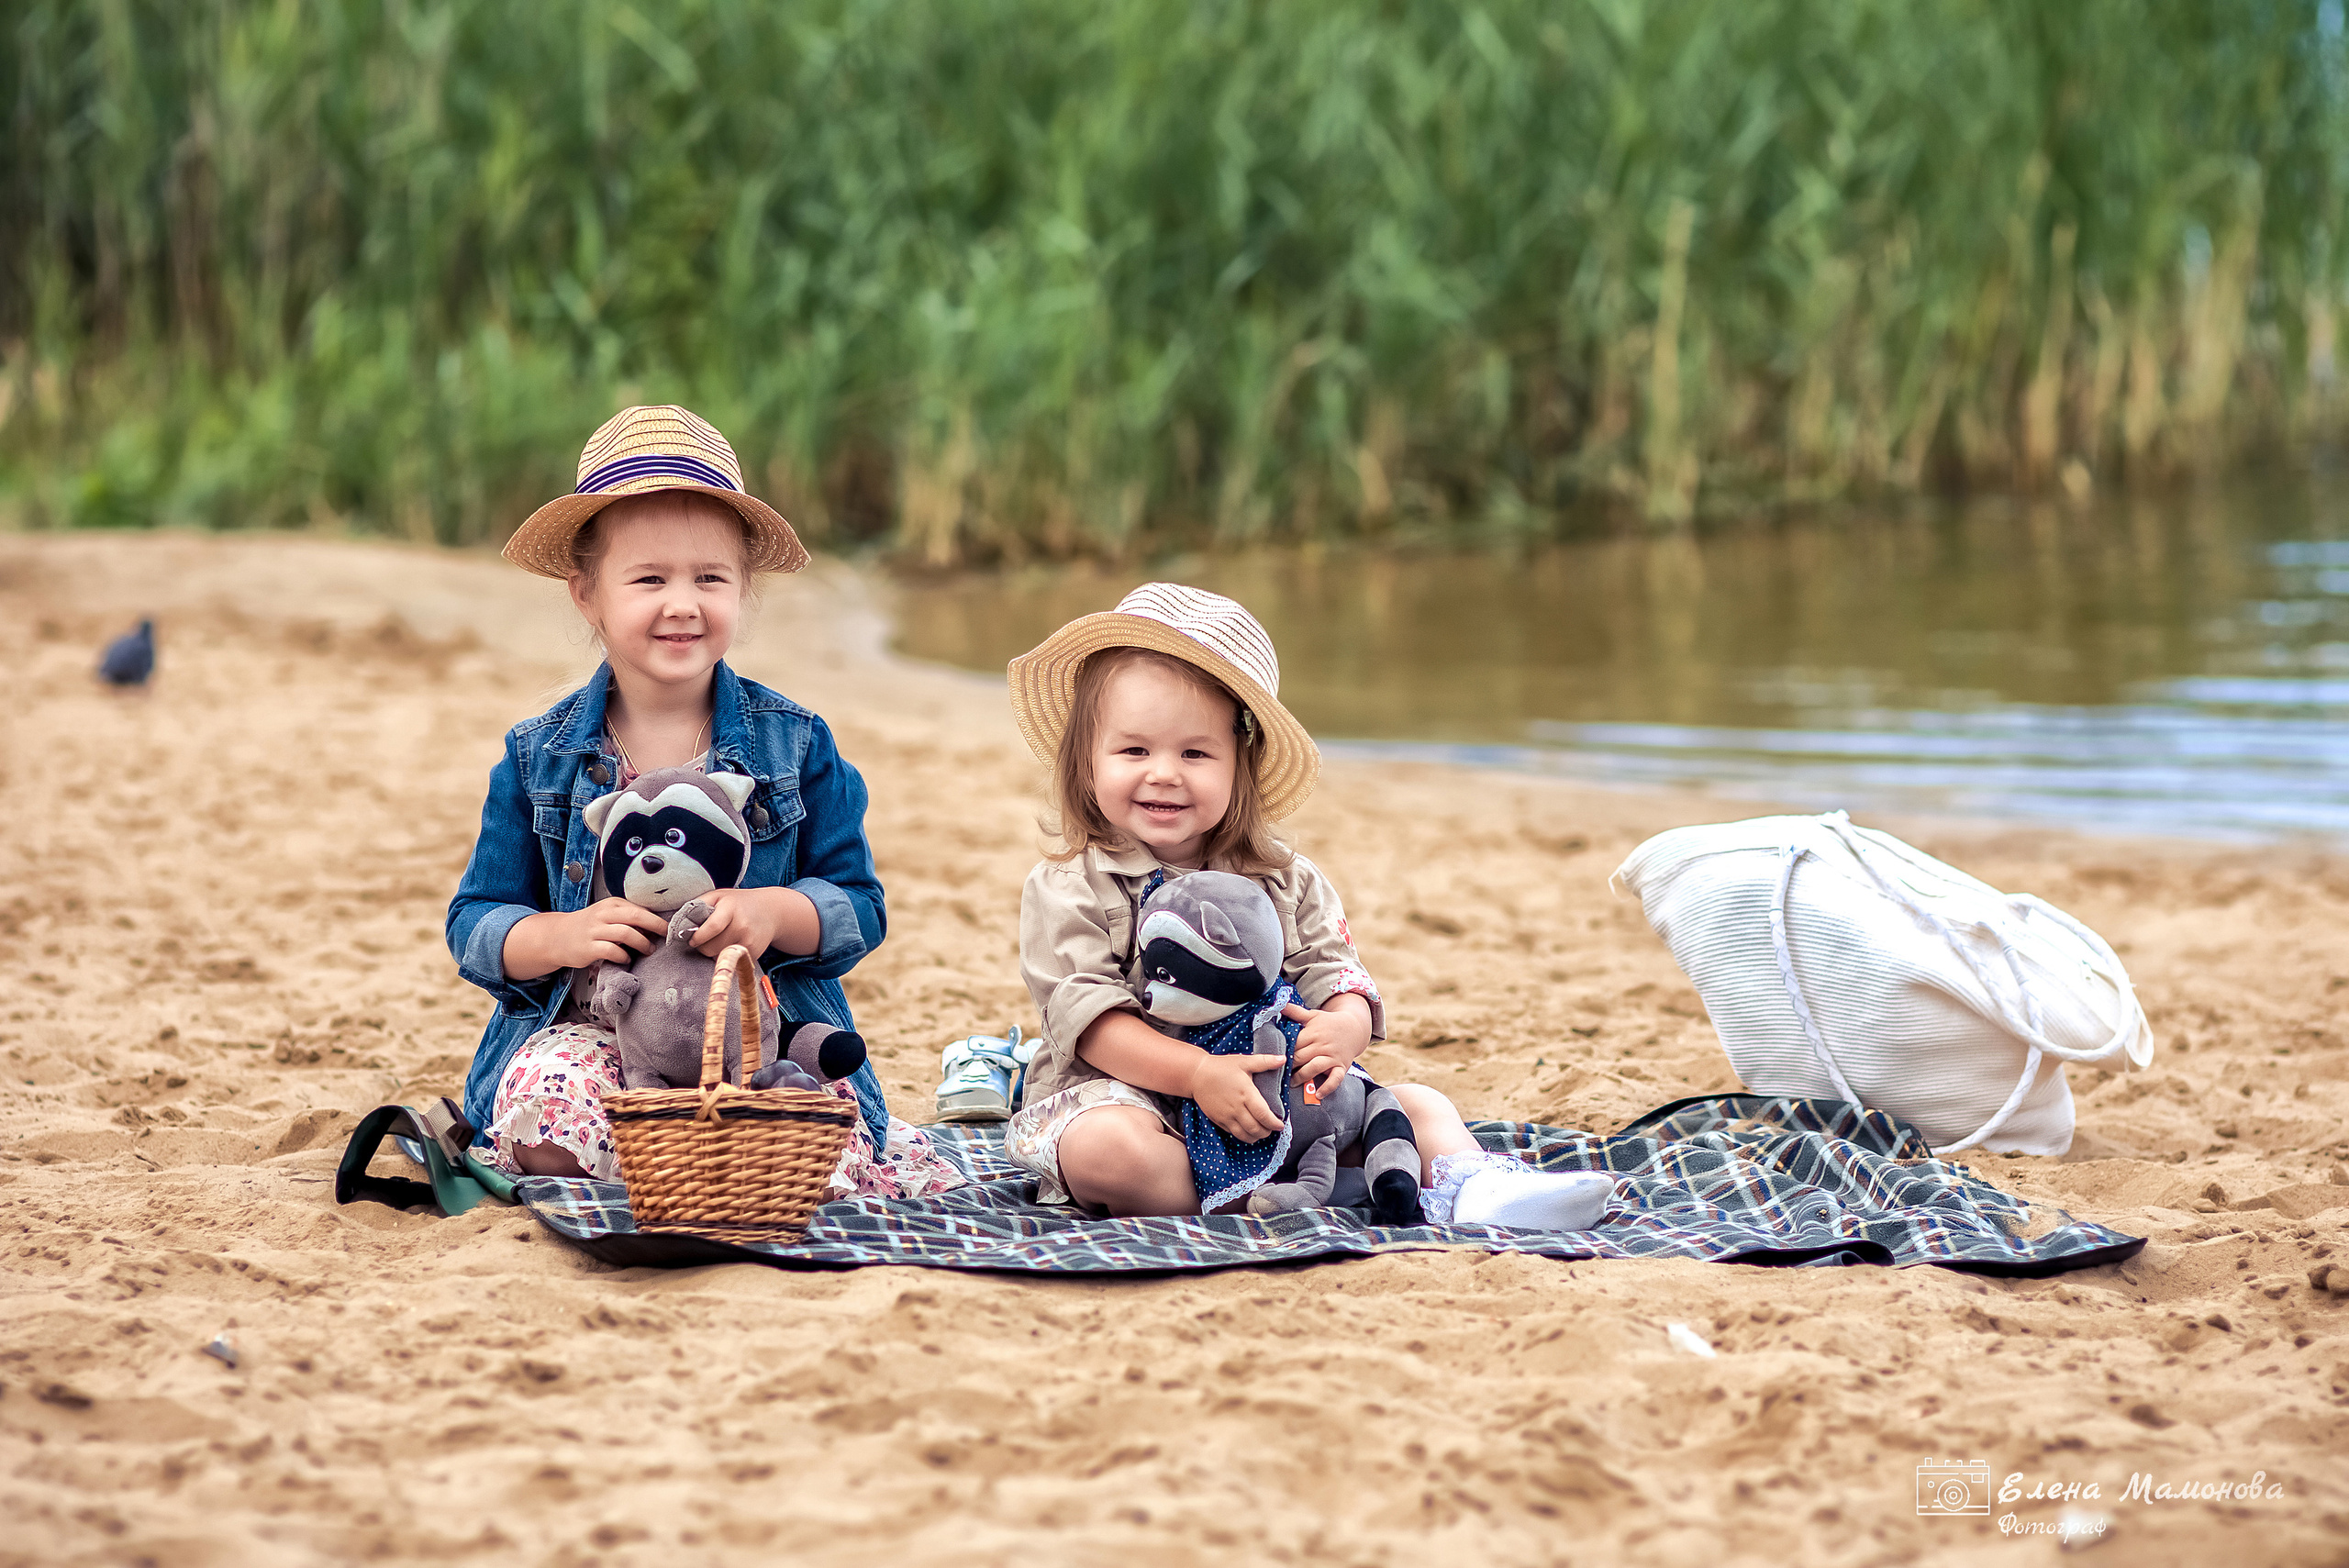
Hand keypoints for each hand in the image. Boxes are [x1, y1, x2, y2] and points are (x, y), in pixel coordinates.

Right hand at [503, 898, 666, 977]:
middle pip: (636, 916)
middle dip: (655, 926)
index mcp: (611, 904)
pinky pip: (612, 951)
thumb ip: (628, 917)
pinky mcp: (588, 948)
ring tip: (649, 950)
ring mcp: (594, 931)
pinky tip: (627, 959)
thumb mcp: (608, 915)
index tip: (669, 928)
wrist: (557, 937)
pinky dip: (624, 956)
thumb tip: (657, 925)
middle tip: (667, 937)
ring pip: (626, 933)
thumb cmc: (589, 926)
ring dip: (642, 943)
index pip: (639, 908)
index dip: (657, 918)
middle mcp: (603, 915)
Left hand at [687, 885, 813, 959]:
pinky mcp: (754, 953)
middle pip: (711, 947)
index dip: (697, 937)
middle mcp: (742, 926)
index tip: (692, 940)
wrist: (772, 911)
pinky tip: (730, 944)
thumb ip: (699, 905)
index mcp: (731, 908)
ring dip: (713, 952)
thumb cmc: (739, 902)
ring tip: (718, 940)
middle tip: (704, 939)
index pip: (711, 928)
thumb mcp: (719, 896)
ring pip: (718, 957)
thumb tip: (677, 922)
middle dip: (703, 946)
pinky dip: (725, 957)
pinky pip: (730, 962)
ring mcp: (749, 941)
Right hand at [1185, 1051, 1289, 1143]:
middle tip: (1272, 1128)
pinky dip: (1243, 1135)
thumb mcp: (1244, 1061)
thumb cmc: (1221, 1067)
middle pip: (1255, 1128)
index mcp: (1246, 1093)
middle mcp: (1236, 1107)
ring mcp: (1226, 1116)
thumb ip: (1265, 1061)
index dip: (1274, 1123)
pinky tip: (1248, 1131)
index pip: (1263, 1115)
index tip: (1280, 1124)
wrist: (1196, 1075)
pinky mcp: (1218, 1120)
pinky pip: (1233, 1133)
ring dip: (1256, 1137)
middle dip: (1267, 1132)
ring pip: (1244, 1134)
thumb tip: (1284, 1059)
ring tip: (1261, 1132)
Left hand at [1284, 997, 1371, 1098]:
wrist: (1354, 1028)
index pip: (1294, 1043)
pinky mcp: (1342, 1067)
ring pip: (1315, 1067)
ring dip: (1302, 1076)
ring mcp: (1333, 1057)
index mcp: (1313, 1032)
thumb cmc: (1328, 1023)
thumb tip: (1278, 1004)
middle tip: (1278, 1073)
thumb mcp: (1312, 1015)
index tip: (1273, 1058)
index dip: (1283, 1051)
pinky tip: (1318, 1095)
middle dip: (1289, 1065)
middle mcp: (1322, 1045)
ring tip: (1292, 1083)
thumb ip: (1295, 1011)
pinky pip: (1335, 1079)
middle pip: (1301, 1057)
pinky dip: (1327, 1087)